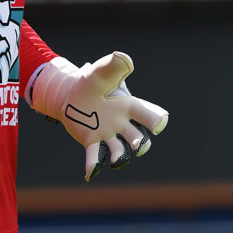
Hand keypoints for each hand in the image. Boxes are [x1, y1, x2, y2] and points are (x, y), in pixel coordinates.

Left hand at [29, 52, 167, 181]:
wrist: (71, 93)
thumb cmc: (92, 82)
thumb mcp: (102, 71)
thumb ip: (114, 65)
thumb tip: (125, 59)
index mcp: (129, 107)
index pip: (147, 115)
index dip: (156, 120)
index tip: (160, 123)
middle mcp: (123, 125)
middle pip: (139, 139)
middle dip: (141, 144)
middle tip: (138, 146)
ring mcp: (108, 135)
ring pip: (119, 151)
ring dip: (120, 157)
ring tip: (115, 161)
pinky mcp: (92, 141)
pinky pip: (94, 156)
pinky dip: (93, 165)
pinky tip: (89, 174)